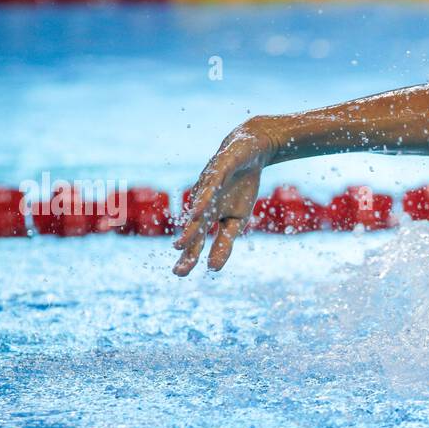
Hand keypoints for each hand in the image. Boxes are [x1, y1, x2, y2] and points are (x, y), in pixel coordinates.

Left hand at [173, 119, 275, 274]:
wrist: (250, 153)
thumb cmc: (241, 187)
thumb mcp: (237, 220)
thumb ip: (224, 243)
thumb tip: (212, 269)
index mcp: (208, 217)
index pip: (196, 240)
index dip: (188, 256)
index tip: (179, 274)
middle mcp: (202, 203)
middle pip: (193, 229)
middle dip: (185, 249)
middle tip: (178, 271)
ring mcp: (207, 188)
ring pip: (197, 210)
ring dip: (190, 229)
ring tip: (180, 245)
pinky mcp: (217, 170)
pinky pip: (209, 187)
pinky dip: (203, 200)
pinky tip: (198, 212)